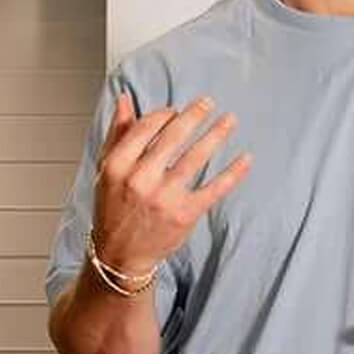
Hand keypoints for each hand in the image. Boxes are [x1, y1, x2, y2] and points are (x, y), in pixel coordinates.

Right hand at [92, 92, 251, 273]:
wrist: (120, 254)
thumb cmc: (113, 208)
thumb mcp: (106, 170)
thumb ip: (117, 134)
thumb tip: (125, 99)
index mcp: (118, 165)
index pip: (147, 127)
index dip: (165, 114)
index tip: (177, 110)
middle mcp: (140, 179)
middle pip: (174, 137)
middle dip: (195, 115)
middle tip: (208, 103)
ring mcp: (165, 197)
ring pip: (196, 157)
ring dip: (217, 134)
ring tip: (230, 120)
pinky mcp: (185, 214)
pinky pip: (215, 188)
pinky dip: (233, 172)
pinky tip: (246, 158)